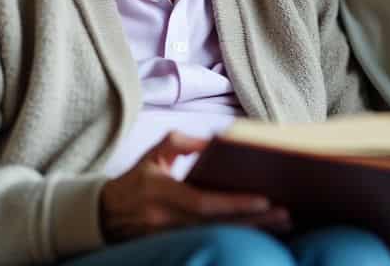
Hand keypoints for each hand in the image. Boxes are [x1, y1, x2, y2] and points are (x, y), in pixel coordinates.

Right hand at [99, 131, 290, 242]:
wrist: (105, 215)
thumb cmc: (137, 178)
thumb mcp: (154, 153)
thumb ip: (183, 142)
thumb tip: (216, 141)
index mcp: (161, 192)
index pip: (203, 203)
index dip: (234, 203)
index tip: (264, 200)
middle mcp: (165, 220)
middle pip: (216, 225)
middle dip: (253, 221)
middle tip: (285, 215)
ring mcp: (168, 238)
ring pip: (216, 237)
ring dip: (251, 232)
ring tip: (282, 224)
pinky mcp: (172, 248)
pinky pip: (209, 243)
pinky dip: (235, 238)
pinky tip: (260, 232)